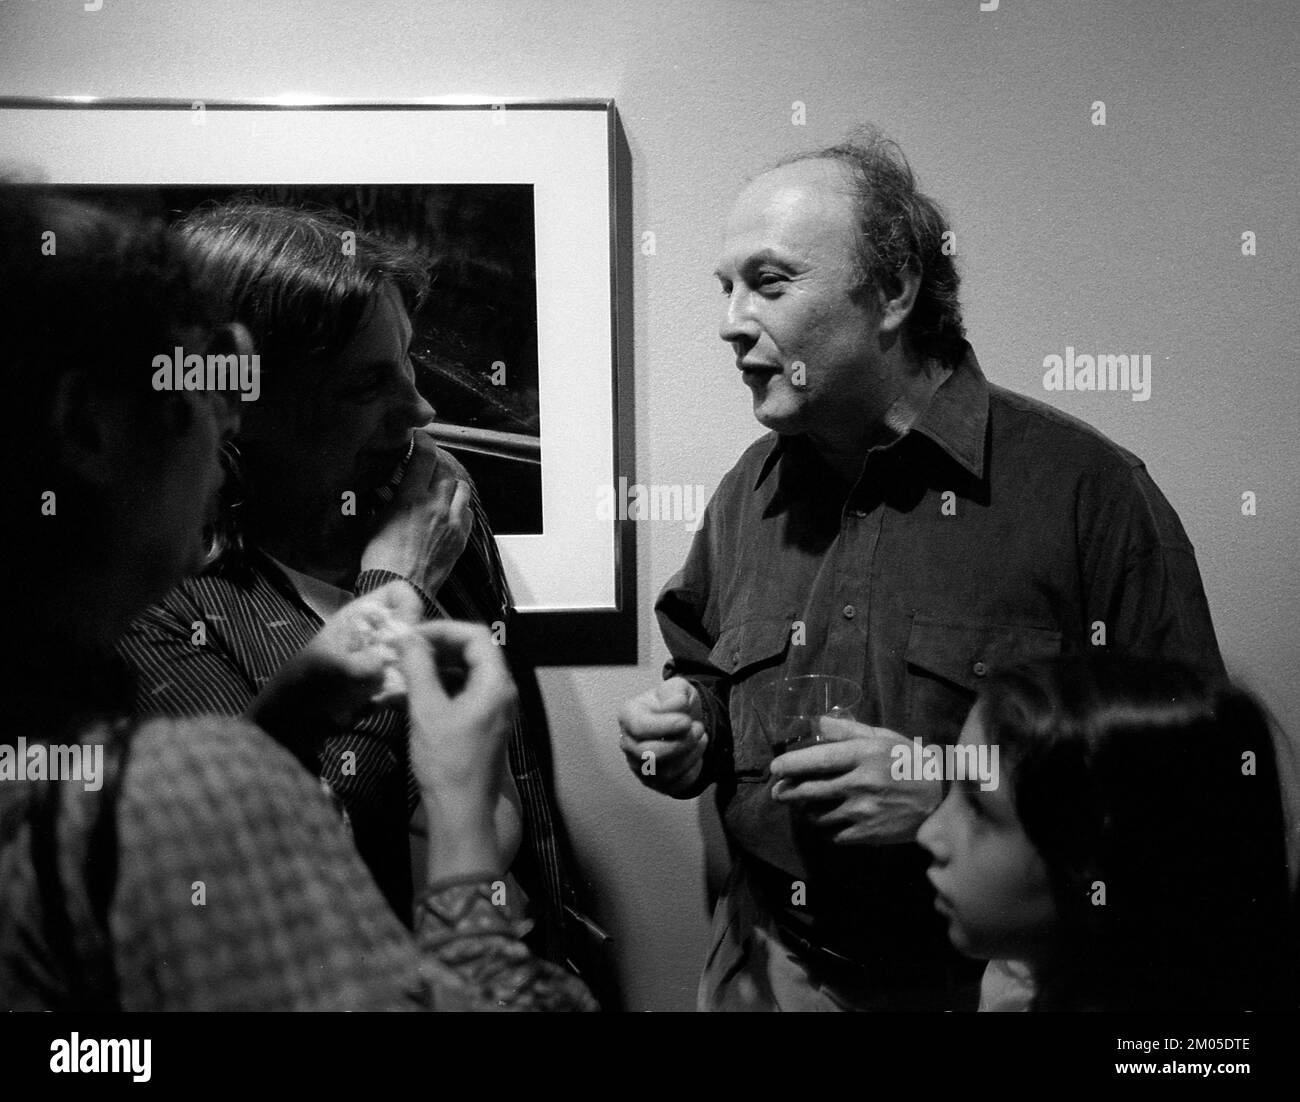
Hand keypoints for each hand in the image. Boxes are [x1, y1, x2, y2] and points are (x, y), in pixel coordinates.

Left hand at [249, 580, 421, 739]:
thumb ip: (363, 665)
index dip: (409, 607)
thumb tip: (392, 668)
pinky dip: (399, 696)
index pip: (399, 592)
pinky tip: (380, 706)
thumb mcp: (331, 669)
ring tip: (388, 694)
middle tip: (405, 670)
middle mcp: (374, 633)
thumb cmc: (303, 687)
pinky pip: (405, 686)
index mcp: (360, 615)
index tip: (409, 633)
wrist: (289, 727)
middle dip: (415, 649)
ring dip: (407, 676)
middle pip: (414, 627)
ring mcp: (380, 661)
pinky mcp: (383, 687)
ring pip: (414, 659)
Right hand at [360, 434, 472, 600]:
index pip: (424, 456)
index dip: (423, 441)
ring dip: (451, 484)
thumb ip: (384, 499)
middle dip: (436, 464)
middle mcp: (436, 505)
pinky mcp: (461, 538)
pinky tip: (450, 511)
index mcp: (411, 498)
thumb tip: (386, 488)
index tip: (420, 437)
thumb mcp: (373, 522)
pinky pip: (468, 512)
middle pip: (445, 470)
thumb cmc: (380, 559)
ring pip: (461, 488)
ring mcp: (452, 522)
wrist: (400, 588)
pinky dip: (461, 507)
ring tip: (440, 488)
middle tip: (426, 466)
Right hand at [396, 620, 516, 881]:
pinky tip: (420, 691)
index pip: (476, 636)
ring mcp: (498, 709)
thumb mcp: (426, 711)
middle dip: (441, 645)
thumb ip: (419, 670)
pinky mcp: (488, 724)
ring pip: (471, 672)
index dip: (443, 629)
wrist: (461, 812)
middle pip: (476, 651)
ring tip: (409, 668)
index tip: (413, 636)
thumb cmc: (445, 761)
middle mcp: (503, 692)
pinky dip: (446, 685)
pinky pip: (469, 692)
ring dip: (441, 665)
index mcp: (496, 683)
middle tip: (408, 649)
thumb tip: (409, 639)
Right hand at [618, 677, 707, 795]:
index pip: (640, 727)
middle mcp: (628, 744)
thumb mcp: (677, 688)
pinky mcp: (655, 783)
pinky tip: (696, 753)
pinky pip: (674, 786)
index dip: (665, 726)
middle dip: (680, 743)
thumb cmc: (674, 705)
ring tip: (700, 736)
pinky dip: (691, 771)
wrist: (683, 722)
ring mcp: (640, 766)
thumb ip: (675, 691)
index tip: (686, 721)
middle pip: (649, 754)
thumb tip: (677, 705)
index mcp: (628, 716)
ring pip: (664, 772)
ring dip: (690, 755)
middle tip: (698, 728)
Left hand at [768, 718, 940, 844]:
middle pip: (808, 790)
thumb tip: (819, 722)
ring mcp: (863, 811)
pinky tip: (830, 821)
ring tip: (807, 806)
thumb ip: (849, 730)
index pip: (816, 759)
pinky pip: (833, 834)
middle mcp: (860, 783)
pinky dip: (827, 829)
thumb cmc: (909, 762)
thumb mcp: (883, 738)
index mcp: (863, 755)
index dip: (790, 764)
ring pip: (817, 815)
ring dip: (807, 811)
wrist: (941, 798)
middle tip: (779, 792)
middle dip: (786, 792)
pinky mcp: (867, 834)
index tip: (776, 768)